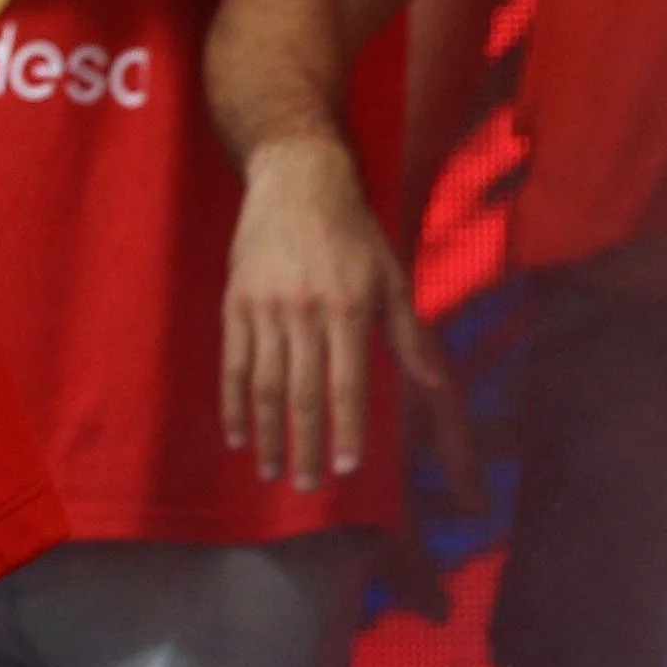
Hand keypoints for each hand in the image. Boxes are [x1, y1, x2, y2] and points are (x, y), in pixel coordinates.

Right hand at [224, 138, 413, 483]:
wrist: (296, 180)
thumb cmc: (353, 232)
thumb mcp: (391, 276)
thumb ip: (410, 334)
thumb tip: (435, 383)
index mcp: (348, 308)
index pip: (347, 383)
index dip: (346, 428)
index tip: (345, 469)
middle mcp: (305, 312)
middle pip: (302, 393)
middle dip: (306, 445)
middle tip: (309, 486)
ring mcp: (265, 308)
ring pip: (263, 384)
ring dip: (268, 434)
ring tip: (272, 471)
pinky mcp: (236, 303)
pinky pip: (232, 363)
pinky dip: (232, 404)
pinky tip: (237, 436)